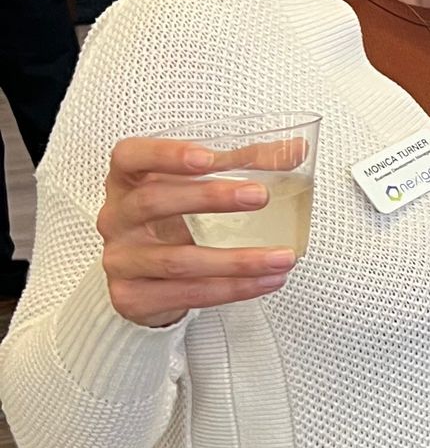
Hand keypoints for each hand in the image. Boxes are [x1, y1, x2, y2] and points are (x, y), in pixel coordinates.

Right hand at [97, 138, 295, 328]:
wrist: (144, 280)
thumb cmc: (171, 221)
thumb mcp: (197, 187)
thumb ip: (242, 165)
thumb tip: (296, 150)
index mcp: (126, 181)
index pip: (130, 157)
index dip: (165, 154)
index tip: (207, 157)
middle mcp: (116, 218)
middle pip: (153, 202)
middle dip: (209, 199)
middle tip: (259, 196)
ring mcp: (121, 260)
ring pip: (177, 260)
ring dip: (236, 260)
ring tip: (282, 256)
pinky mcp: (132, 297)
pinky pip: (186, 294)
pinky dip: (232, 289)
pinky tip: (265, 281)